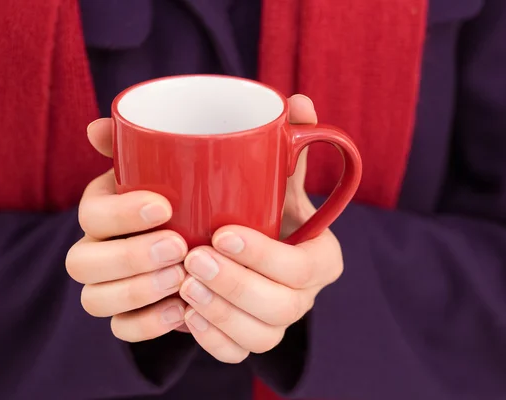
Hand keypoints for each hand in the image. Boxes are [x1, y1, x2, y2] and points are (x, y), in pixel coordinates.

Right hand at [65, 119, 189, 341]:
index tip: (164, 206)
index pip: (91, 213)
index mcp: (106, 208)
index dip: (120, 213)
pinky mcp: (130, 315)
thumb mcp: (184, 166)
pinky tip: (180, 311)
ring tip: (182, 277)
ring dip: (135, 291)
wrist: (222, 239)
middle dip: (128, 256)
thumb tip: (99, 126)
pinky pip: (121, 329)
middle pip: (82, 261)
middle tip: (178, 245)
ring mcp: (111, 286)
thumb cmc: (199, 195)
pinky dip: (146, 324)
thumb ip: (149, 141)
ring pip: (94, 299)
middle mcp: (99, 248)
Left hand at [178, 95, 343, 362]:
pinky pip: (239, 354)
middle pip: (283, 307)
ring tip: (184, 285)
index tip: (223, 232)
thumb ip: (285, 142)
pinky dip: (213, 339)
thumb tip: (297, 101)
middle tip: (193, 258)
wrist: (253, 244)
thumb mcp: (277, 175)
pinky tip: (187, 316)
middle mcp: (305, 295)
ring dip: (220, 314)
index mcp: (321, 257)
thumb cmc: (265, 206)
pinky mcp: (252, 338)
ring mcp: (279, 322)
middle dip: (236, 286)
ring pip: (261, 337)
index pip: (304, 267)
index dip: (266, 256)